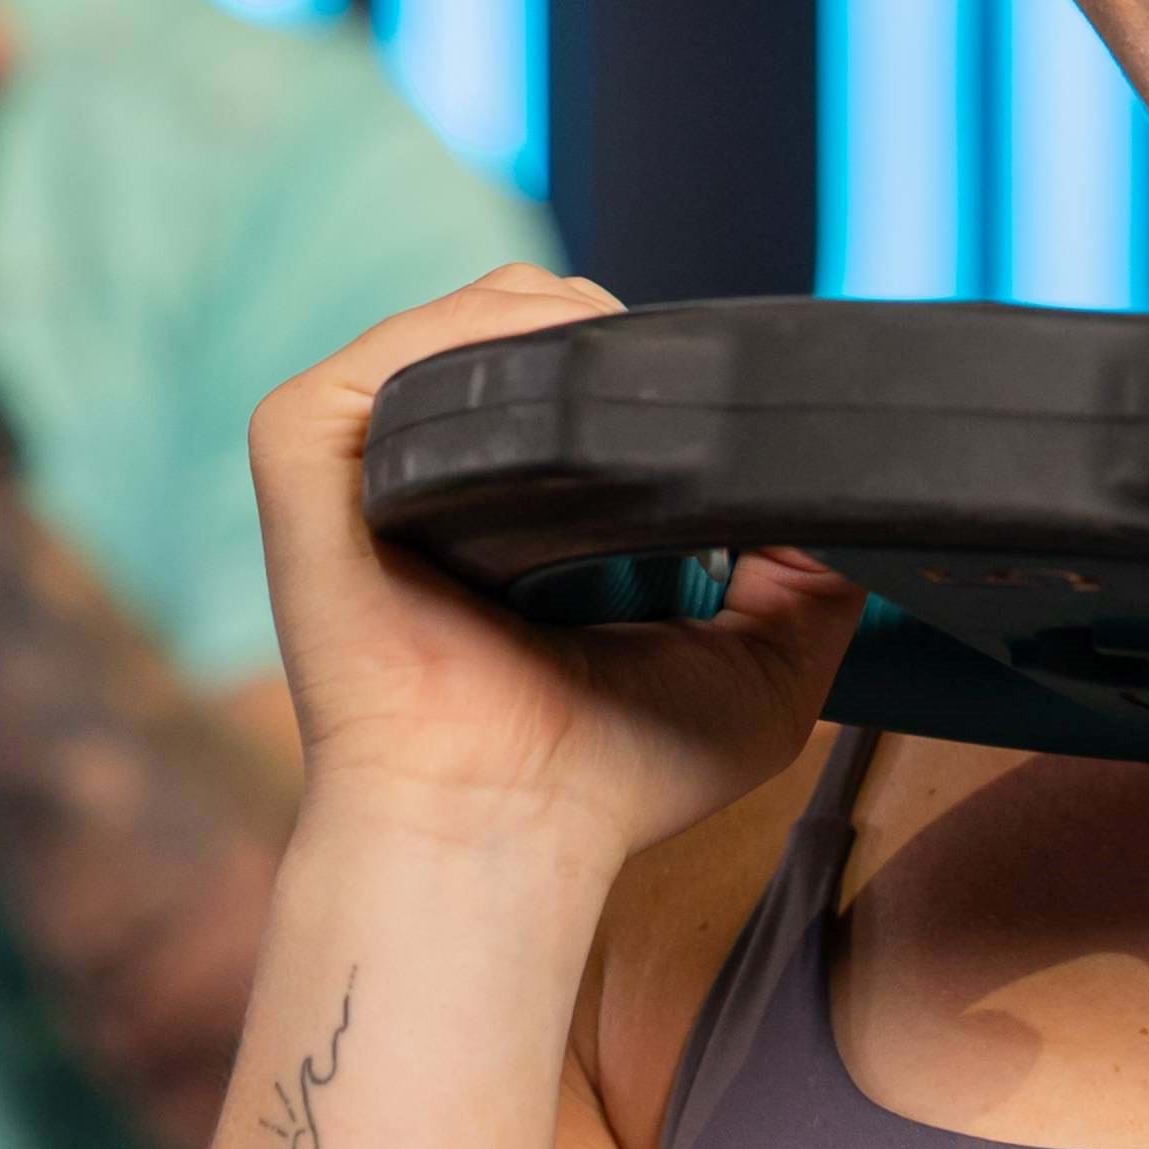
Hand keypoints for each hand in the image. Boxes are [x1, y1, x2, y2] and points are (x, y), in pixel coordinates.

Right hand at [247, 269, 863, 859]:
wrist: (506, 828)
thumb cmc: (607, 778)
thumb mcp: (763, 666)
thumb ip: (814, 576)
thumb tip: (845, 485)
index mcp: (518, 507)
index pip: (584, 367)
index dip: (658, 368)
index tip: (727, 401)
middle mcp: (436, 472)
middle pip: (529, 323)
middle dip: (621, 341)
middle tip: (681, 409)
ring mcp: (360, 456)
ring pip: (469, 320)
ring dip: (563, 330)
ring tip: (621, 400)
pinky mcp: (303, 449)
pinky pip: (387, 351)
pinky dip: (470, 337)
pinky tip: (542, 378)